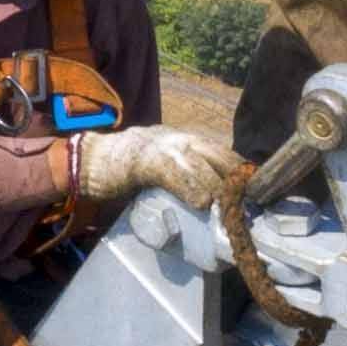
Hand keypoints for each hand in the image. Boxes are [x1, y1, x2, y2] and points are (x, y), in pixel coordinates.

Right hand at [70, 124, 244, 214]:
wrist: (90, 161)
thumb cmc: (126, 170)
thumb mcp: (163, 167)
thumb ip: (185, 176)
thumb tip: (214, 203)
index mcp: (184, 140)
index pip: (223, 152)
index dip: (241, 172)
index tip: (257, 191)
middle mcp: (177, 138)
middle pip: (219, 155)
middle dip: (236, 180)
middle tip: (249, 203)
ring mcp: (161, 146)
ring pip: (200, 164)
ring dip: (218, 187)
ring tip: (229, 208)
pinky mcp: (144, 160)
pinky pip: (174, 173)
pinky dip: (190, 187)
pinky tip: (201, 202)